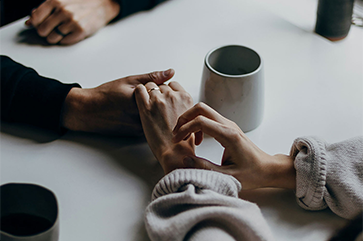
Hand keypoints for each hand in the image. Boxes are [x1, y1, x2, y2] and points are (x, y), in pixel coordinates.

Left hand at [25, 0, 119, 44]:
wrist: (103, 4)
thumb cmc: (81, 2)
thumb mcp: (61, 0)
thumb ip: (44, 9)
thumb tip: (30, 22)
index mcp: (55, 0)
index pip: (35, 19)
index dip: (36, 24)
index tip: (40, 25)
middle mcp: (62, 10)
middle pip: (42, 31)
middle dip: (46, 32)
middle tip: (53, 29)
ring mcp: (72, 21)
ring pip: (52, 38)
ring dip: (56, 37)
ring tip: (64, 30)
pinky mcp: (81, 31)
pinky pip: (64, 42)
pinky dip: (66, 39)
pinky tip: (71, 32)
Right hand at [61, 69, 173, 135]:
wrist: (88, 111)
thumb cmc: (106, 95)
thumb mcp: (129, 81)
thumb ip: (152, 77)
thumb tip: (170, 72)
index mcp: (142, 103)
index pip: (165, 95)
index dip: (163, 90)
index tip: (156, 86)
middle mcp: (142, 118)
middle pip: (164, 109)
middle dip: (162, 101)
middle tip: (148, 95)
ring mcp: (140, 128)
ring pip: (158, 119)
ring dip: (157, 111)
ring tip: (138, 105)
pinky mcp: (138, 134)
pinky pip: (151, 125)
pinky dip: (151, 119)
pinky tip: (137, 113)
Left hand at [135, 81, 194, 173]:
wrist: (175, 152)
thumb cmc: (183, 141)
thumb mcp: (191, 119)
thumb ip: (185, 107)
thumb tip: (180, 105)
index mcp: (185, 98)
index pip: (174, 85)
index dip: (168, 91)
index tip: (165, 98)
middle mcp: (173, 96)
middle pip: (162, 85)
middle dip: (158, 93)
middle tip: (156, 105)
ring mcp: (159, 100)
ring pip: (150, 86)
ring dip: (148, 93)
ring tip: (148, 105)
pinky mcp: (146, 107)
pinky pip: (139, 90)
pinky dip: (138, 93)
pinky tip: (139, 101)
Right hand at [172, 102, 295, 189]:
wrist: (268, 169)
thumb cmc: (252, 173)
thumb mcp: (227, 176)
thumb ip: (205, 168)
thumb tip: (185, 160)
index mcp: (229, 135)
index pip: (200, 121)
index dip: (184, 129)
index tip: (177, 140)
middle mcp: (229, 126)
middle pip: (201, 108)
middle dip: (184, 118)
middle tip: (177, 134)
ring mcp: (229, 124)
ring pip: (204, 111)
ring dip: (190, 120)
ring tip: (184, 137)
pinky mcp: (228, 127)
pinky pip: (209, 118)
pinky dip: (197, 124)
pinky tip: (197, 140)